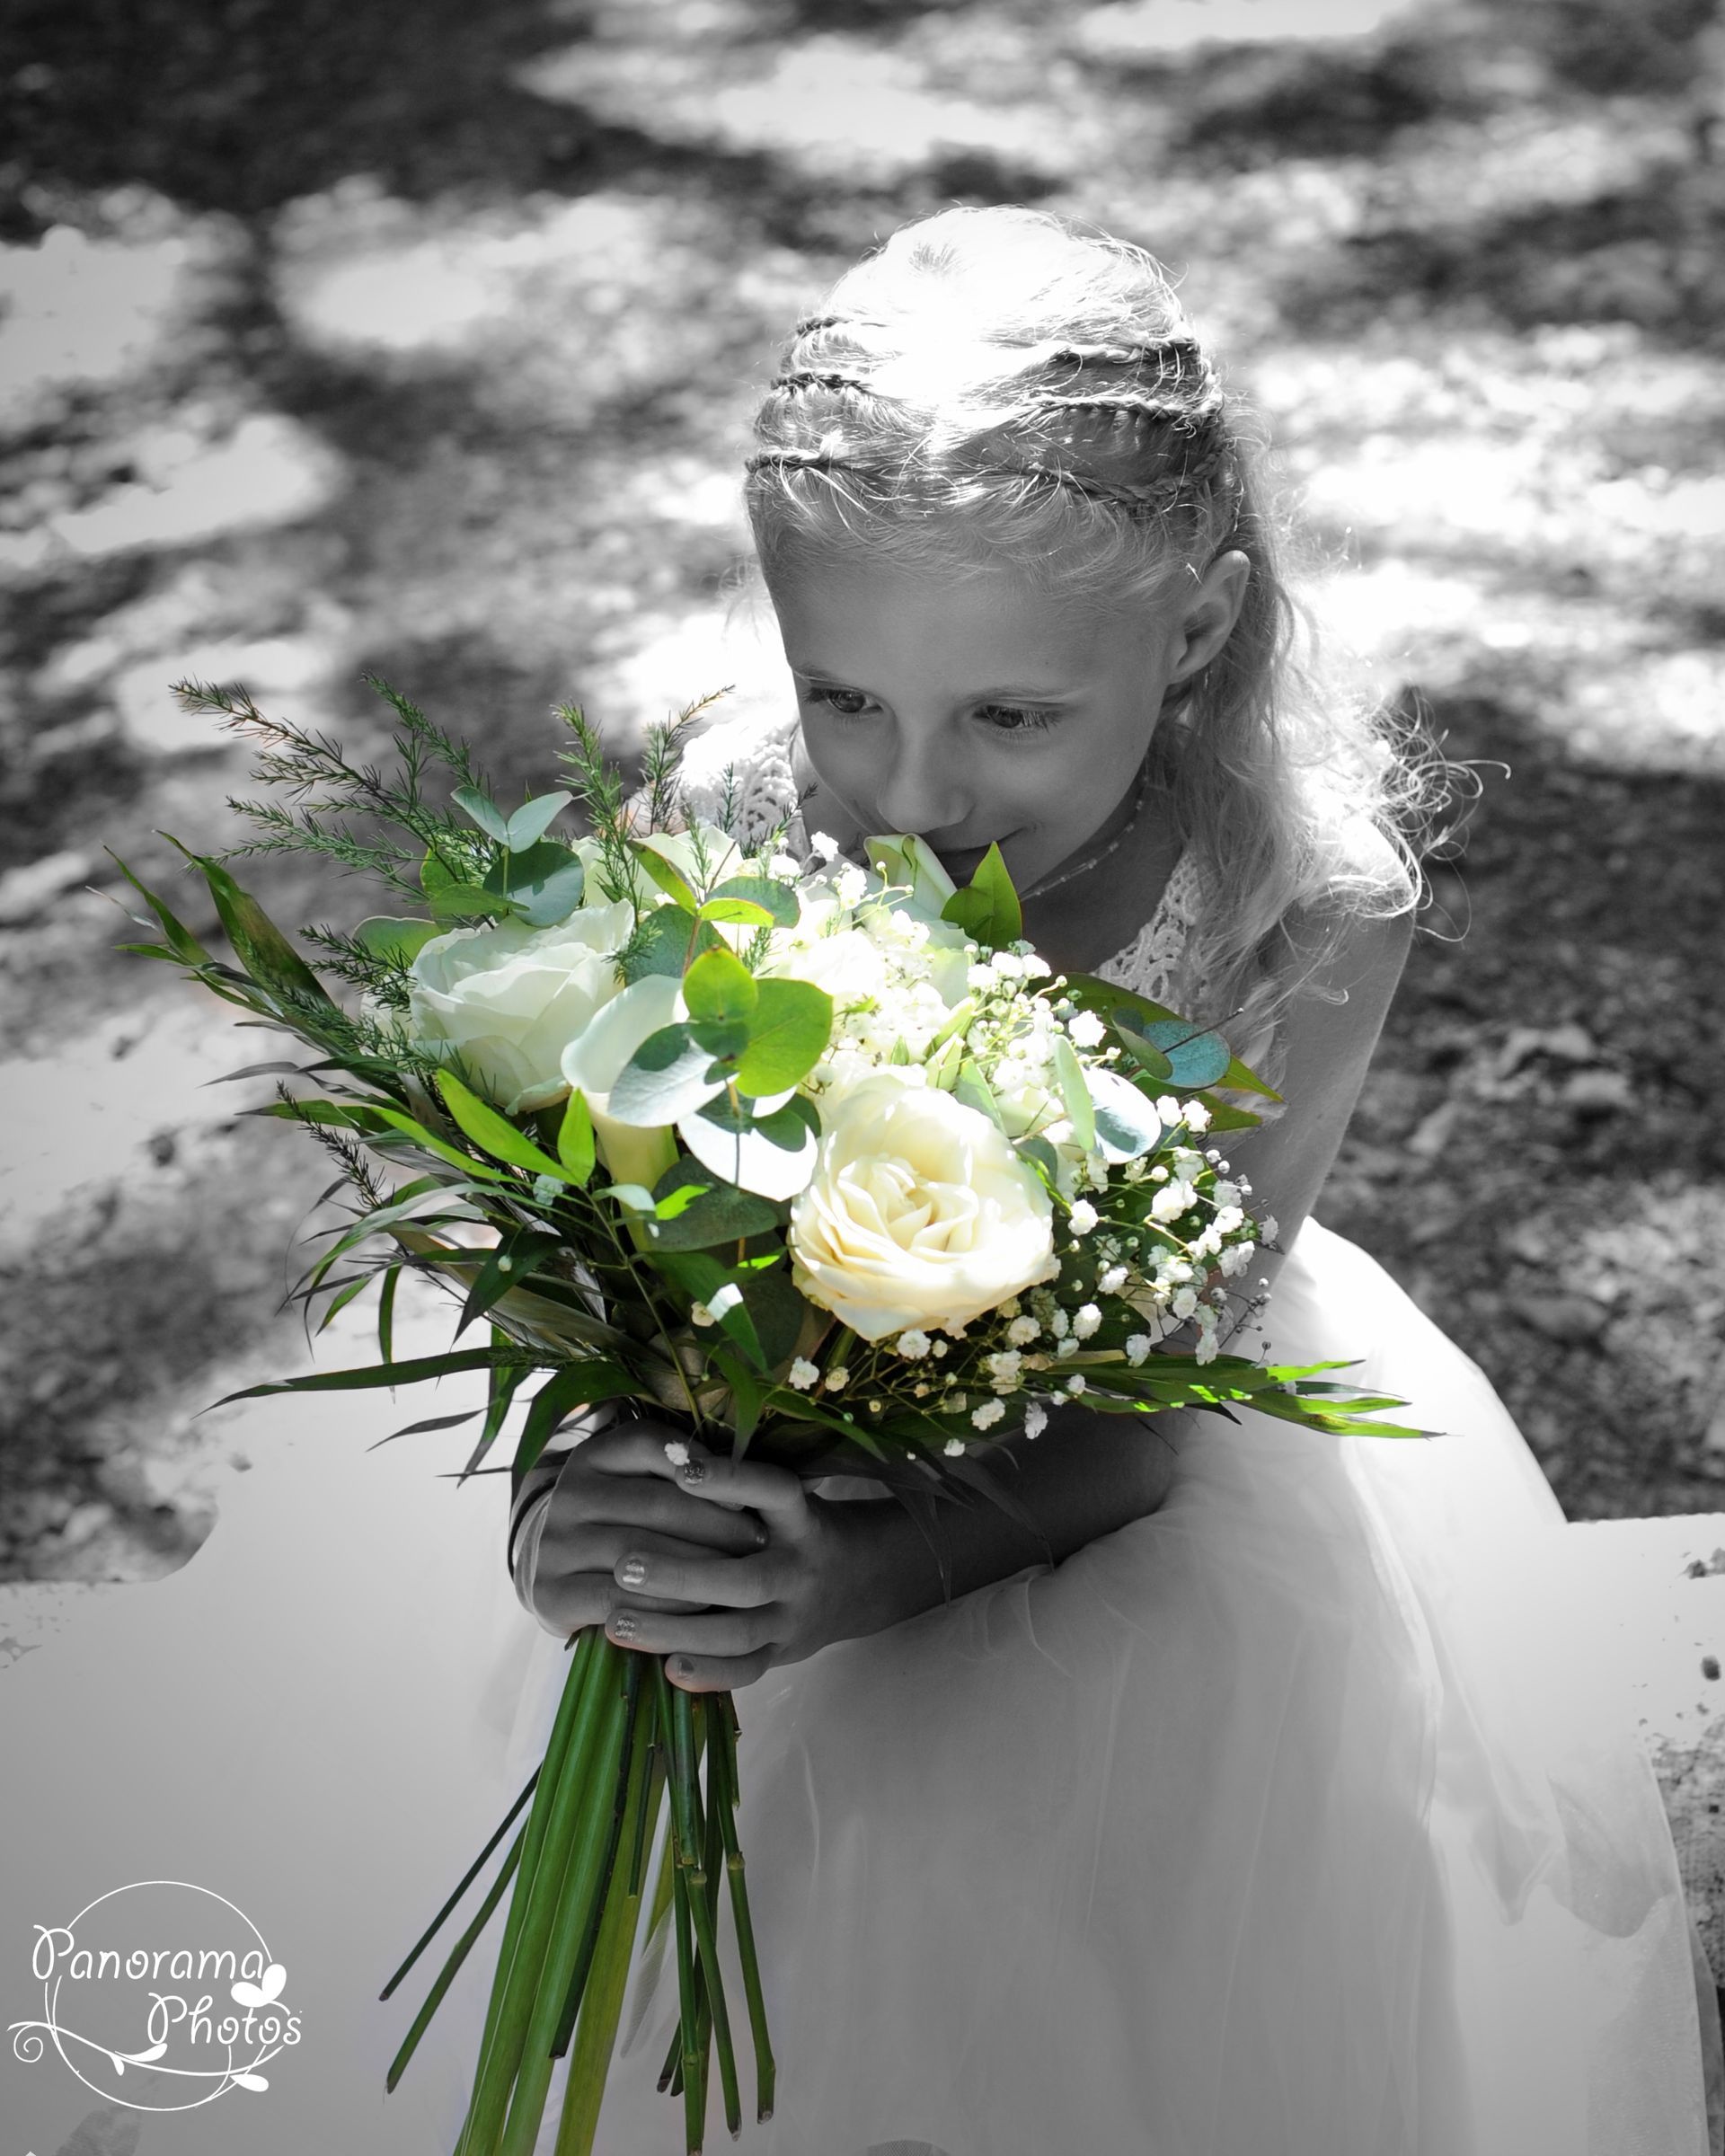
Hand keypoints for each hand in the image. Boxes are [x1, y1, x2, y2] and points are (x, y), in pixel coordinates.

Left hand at [522, 1423, 862, 1692]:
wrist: (852, 1579)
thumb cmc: (789, 1526)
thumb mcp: (777, 1497)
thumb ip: (736, 1486)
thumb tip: (664, 1457)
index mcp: (801, 1518)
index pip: (774, 1492)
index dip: (732, 1481)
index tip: (681, 1472)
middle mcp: (801, 1569)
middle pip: (745, 1580)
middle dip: (681, 1575)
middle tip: (622, 1566)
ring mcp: (794, 1617)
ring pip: (737, 1633)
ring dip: (676, 1629)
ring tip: (617, 1622)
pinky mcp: (784, 1653)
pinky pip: (747, 1671)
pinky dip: (709, 1673)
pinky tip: (666, 1669)